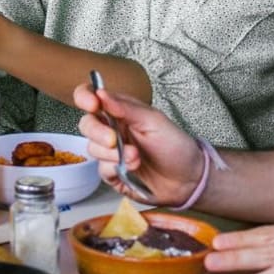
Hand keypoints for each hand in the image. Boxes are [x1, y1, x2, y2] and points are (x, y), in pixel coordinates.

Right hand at [71, 83, 204, 205]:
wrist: (188, 179)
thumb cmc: (176, 146)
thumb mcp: (154, 121)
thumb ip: (125, 107)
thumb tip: (101, 93)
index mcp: (121, 111)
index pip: (92, 97)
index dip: (85, 97)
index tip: (92, 104)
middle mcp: (113, 130)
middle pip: (87, 124)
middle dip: (98, 132)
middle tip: (114, 140)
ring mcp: (111, 152)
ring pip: (92, 148)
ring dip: (113, 154)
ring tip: (136, 157)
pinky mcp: (112, 173)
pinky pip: (100, 169)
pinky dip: (114, 168)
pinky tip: (132, 168)